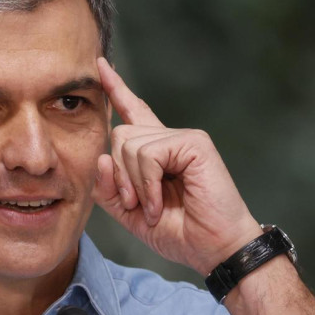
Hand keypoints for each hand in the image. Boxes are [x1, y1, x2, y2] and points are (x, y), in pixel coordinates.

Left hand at [92, 58, 262, 275]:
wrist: (214, 249)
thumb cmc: (180, 232)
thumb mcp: (131, 214)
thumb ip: (109, 189)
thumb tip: (102, 158)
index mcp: (155, 152)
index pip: (131, 113)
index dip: (115, 89)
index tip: (100, 66)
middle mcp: (168, 139)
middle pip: (119, 135)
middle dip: (120, 175)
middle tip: (137, 205)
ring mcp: (183, 137)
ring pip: (130, 144)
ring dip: (135, 184)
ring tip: (155, 206)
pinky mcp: (194, 142)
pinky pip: (149, 154)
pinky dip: (149, 184)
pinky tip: (162, 202)